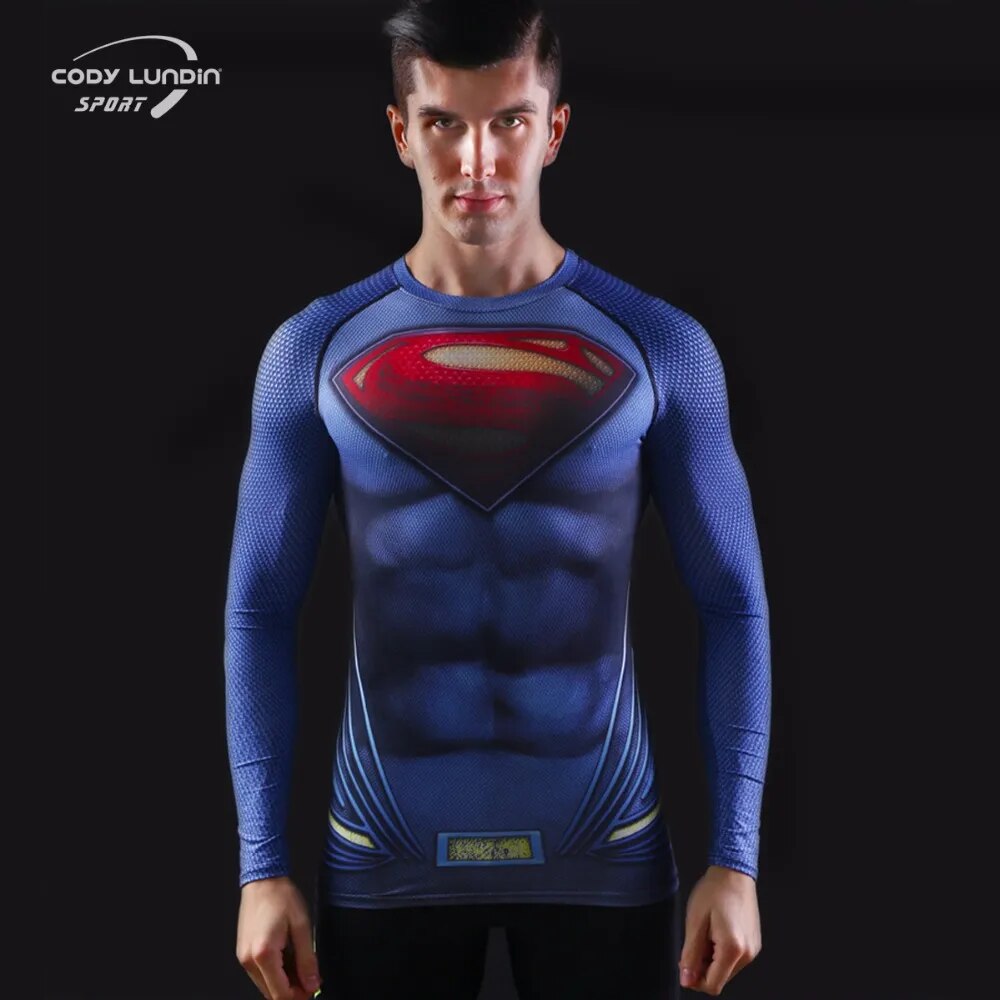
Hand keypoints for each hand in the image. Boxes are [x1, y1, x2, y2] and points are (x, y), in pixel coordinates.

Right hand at [236, 876, 322, 999]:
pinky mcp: (242, 952)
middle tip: (309, 979)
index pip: (280, 993)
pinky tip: (287, 959)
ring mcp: (243, 957)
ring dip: (283, 983)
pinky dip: (274, 973)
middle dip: (292, 991)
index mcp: (264, 954)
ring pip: (264, 985)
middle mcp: (249, 959)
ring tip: (300, 965)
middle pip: (270, 993)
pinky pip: (259, 973)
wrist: (263, 879)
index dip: (299, 996)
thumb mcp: (302, 927)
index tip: (312, 989)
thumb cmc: (281, 896)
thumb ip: (307, 959)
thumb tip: (312, 984)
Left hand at [678, 865, 761, 993]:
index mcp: (732, 949)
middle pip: (720, 978)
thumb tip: (686, 979)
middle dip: (703, 967)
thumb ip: (690, 954)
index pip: (713, 985)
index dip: (695, 980)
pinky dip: (722, 952)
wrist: (734, 872)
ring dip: (712, 959)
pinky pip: (735, 958)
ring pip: (727, 969)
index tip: (685, 965)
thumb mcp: (695, 922)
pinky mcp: (754, 943)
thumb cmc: (715, 891)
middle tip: (695, 941)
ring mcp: (753, 949)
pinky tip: (716, 931)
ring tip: (707, 932)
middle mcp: (747, 953)